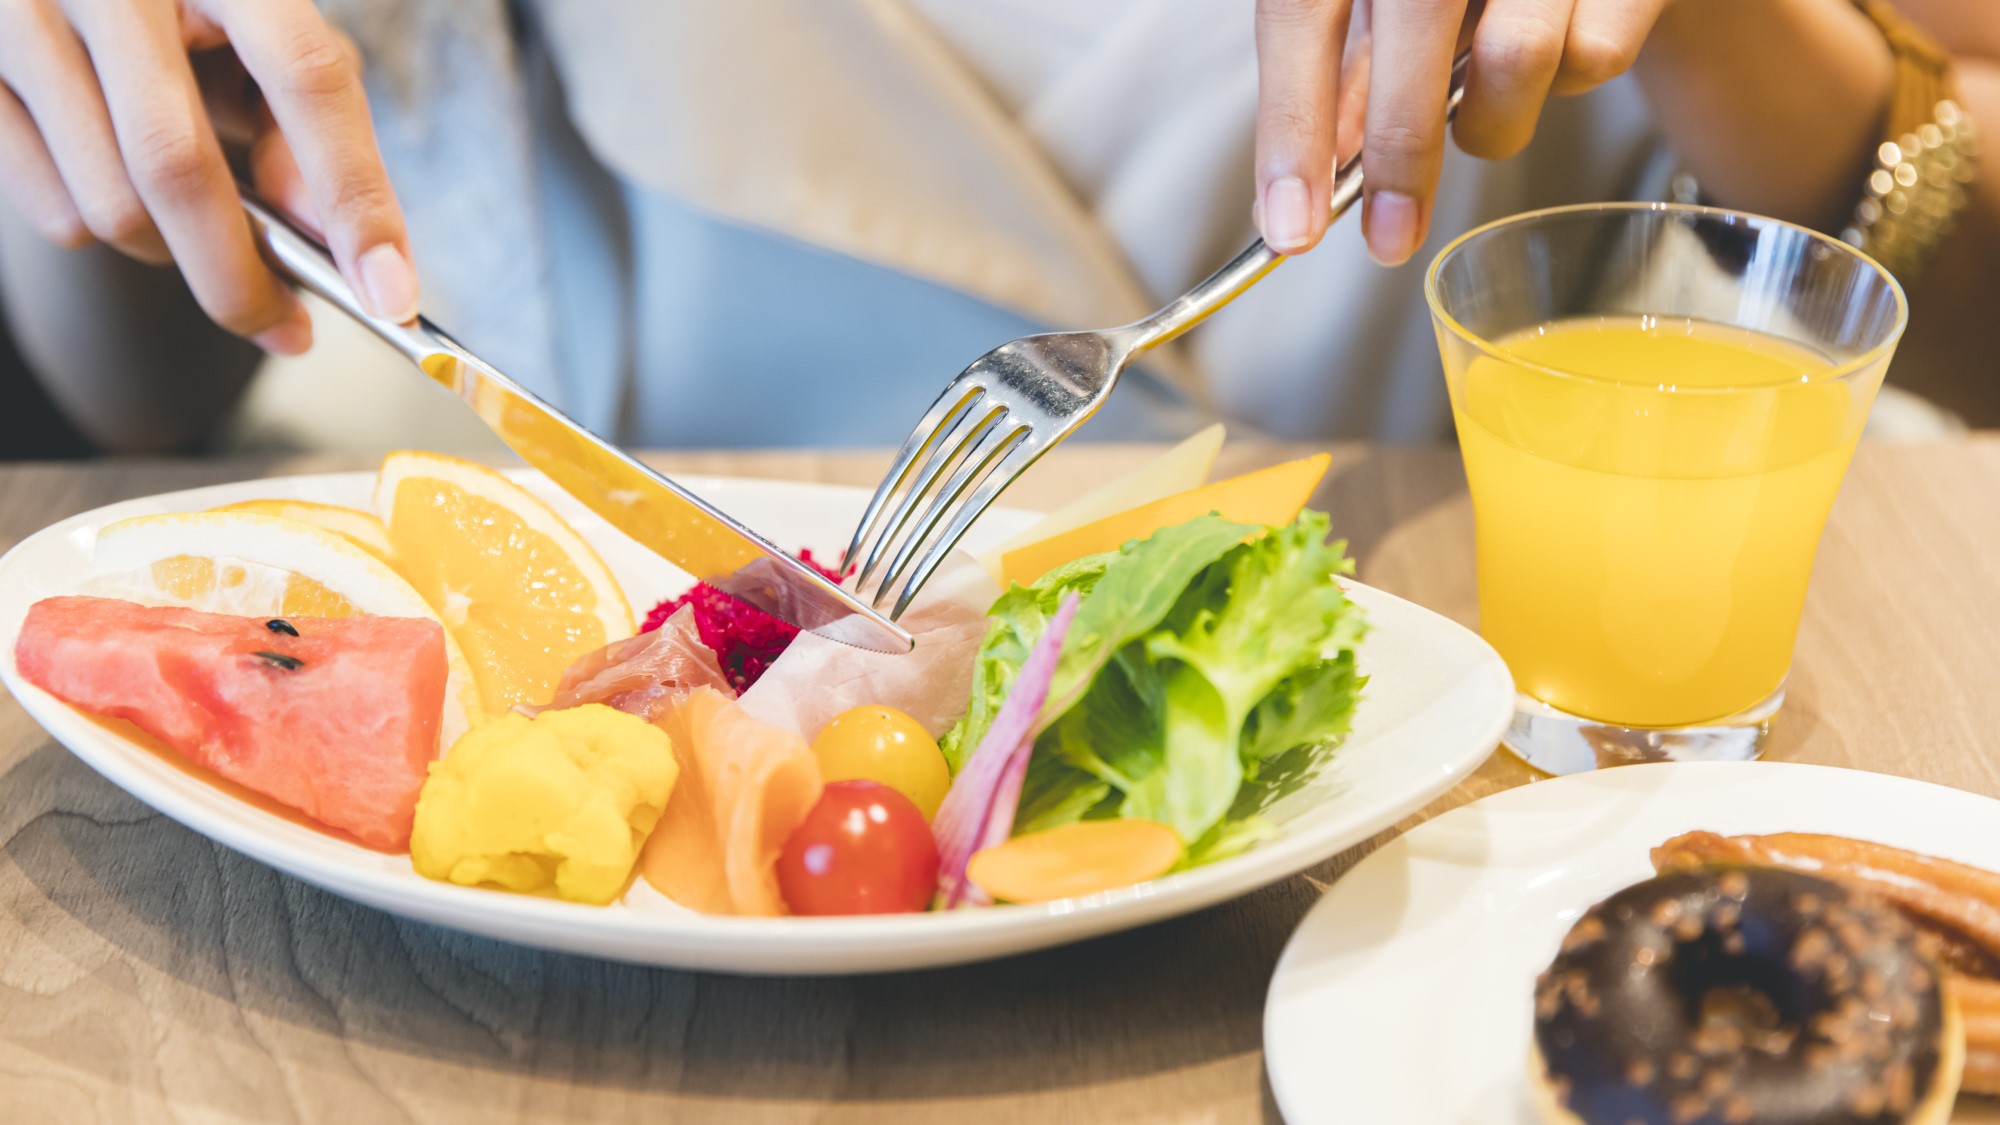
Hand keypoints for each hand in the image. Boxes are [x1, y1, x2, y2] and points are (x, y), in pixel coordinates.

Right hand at [0, 0, 415, 354]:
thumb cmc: (198, 10)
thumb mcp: (269, 39)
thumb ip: (314, 124)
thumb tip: (324, 235)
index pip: (307, 80)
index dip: (355, 197)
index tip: (391, 299)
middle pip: (180, 168)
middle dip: (243, 279)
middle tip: (289, 331)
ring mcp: (21, 15)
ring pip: (109, 206)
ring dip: (172, 255)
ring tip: (196, 229)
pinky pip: (50, 210)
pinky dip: (101, 231)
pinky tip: (114, 182)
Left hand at [1254, 0, 1670, 264]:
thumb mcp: (1386, 0)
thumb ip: (1347, 76)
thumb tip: (1297, 188)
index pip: (1299, 13)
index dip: (1291, 126)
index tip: (1289, 226)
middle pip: (1414, 24)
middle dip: (1399, 156)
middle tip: (1389, 239)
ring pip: (1517, 55)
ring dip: (1492, 121)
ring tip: (1483, 109)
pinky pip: (1594, 56)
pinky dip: (1568, 82)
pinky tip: (1557, 46)